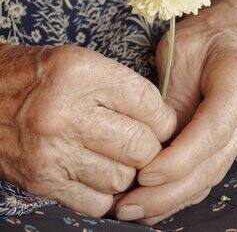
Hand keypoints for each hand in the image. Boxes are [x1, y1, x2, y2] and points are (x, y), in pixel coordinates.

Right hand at [0, 45, 176, 216]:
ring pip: (123, 178)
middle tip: (140, 143)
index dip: (163, 118)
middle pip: (142, 147)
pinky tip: (95, 174)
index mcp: (80, 74)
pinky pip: (98, 202)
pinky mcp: (42, 182)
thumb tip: (167, 124)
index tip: (160, 123)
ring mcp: (52, 152)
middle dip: (150, 148)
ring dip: (127, 172)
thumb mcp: (81, 64)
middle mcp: (65, 114)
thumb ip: (124, 88)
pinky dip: (104, 192)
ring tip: (113, 157)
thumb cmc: (39, 79)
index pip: (149, 104)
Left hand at [115, 0, 236, 223]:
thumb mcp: (176, 55)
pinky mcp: (233, 141)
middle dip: (170, 191)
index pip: (213, 130)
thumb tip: (150, 150)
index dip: (180, 158)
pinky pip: (209, 172)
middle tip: (128, 207)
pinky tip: (154, 205)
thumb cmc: (198, 37)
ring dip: (172, 199)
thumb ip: (169, 102)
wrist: (228, 32)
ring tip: (133, 212)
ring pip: (211, 174)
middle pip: (213, 163)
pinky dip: (181, 191)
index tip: (143, 174)